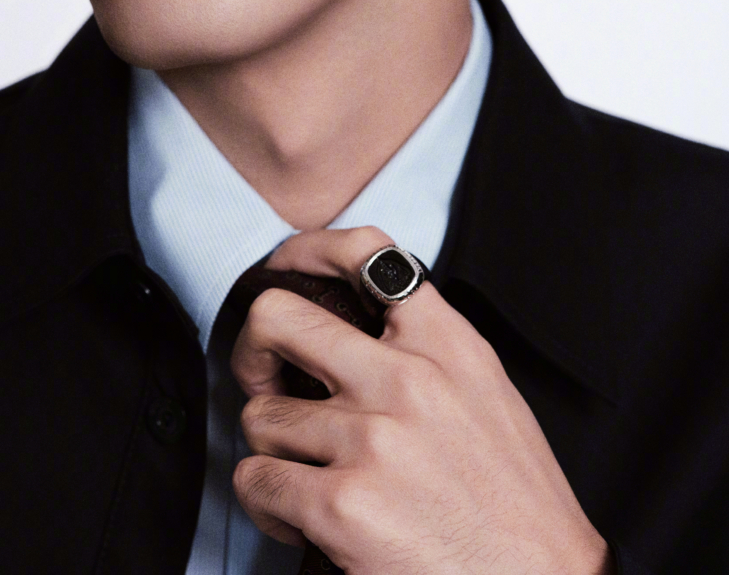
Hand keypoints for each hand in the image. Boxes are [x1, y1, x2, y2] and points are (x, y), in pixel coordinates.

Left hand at [231, 226, 613, 574]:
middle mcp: (406, 380)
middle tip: (264, 380)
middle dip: (255, 351)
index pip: (367, 252)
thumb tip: (358, 326)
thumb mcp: (485, 393)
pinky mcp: (343, 506)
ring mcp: (371, 440)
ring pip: (260, 416)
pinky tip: (301, 519)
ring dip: (273, 450)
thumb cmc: (515, 502)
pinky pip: (257, 482)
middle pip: (278, 319)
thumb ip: (427, 350)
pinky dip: (267, 504)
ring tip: (306, 476)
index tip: (286, 266)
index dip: (309, 250)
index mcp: (447, 345)